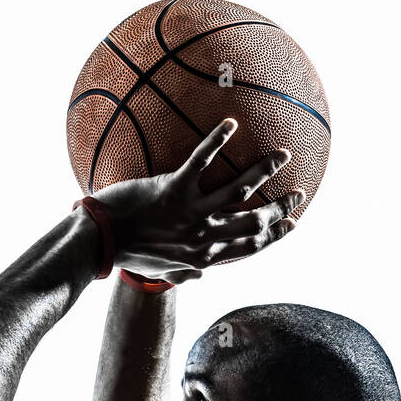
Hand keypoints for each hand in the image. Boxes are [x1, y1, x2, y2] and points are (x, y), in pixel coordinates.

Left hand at [92, 118, 303, 283]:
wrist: (101, 242)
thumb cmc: (129, 255)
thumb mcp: (162, 272)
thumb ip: (184, 273)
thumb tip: (201, 276)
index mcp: (204, 256)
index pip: (249, 248)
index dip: (274, 236)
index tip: (292, 224)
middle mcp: (203, 237)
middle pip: (253, 222)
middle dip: (281, 208)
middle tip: (299, 193)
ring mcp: (189, 214)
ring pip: (238, 192)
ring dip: (264, 172)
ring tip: (283, 155)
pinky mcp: (172, 190)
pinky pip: (200, 162)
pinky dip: (217, 141)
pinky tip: (232, 124)